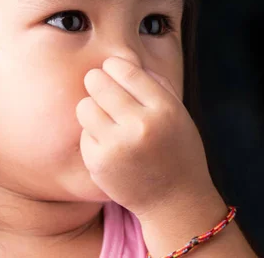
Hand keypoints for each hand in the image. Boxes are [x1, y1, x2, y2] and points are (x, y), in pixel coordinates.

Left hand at [76, 56, 217, 218]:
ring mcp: (117, 146)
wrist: (174, 201)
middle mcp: (141, 125)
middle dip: (96, 81)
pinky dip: (92, 135)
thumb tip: (125, 62)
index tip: (111, 69)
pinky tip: (108, 145)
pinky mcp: (99, 163)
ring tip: (105, 118)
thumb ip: (157, 84)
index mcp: (164, 109)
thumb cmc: (176, 151)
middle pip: (98, 82)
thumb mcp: (179, 114)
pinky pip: (84, 133)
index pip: (126, 70)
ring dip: (92, 108)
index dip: (113, 65)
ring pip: (84, 106)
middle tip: (100, 87)